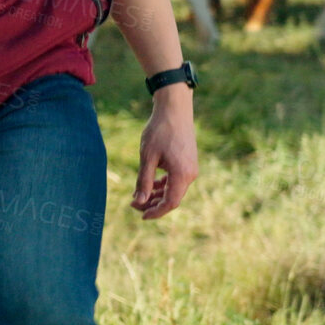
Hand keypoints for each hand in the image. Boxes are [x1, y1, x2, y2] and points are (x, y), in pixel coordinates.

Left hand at [131, 86, 197, 219]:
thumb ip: (144, 181)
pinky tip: (150, 183)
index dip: (156, 212)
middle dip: (153, 203)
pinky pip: (176, 180)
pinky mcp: (188, 162)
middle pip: (173, 198)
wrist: (174, 109)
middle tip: (133, 204)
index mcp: (182, 174)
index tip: (141, 215)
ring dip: (157, 194)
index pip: (171, 203)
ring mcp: (191, 168)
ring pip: (174, 189)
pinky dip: (163, 184)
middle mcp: (190, 174)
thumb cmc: (159, 131)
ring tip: (139, 196)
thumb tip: (140, 202)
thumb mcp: (147, 157)